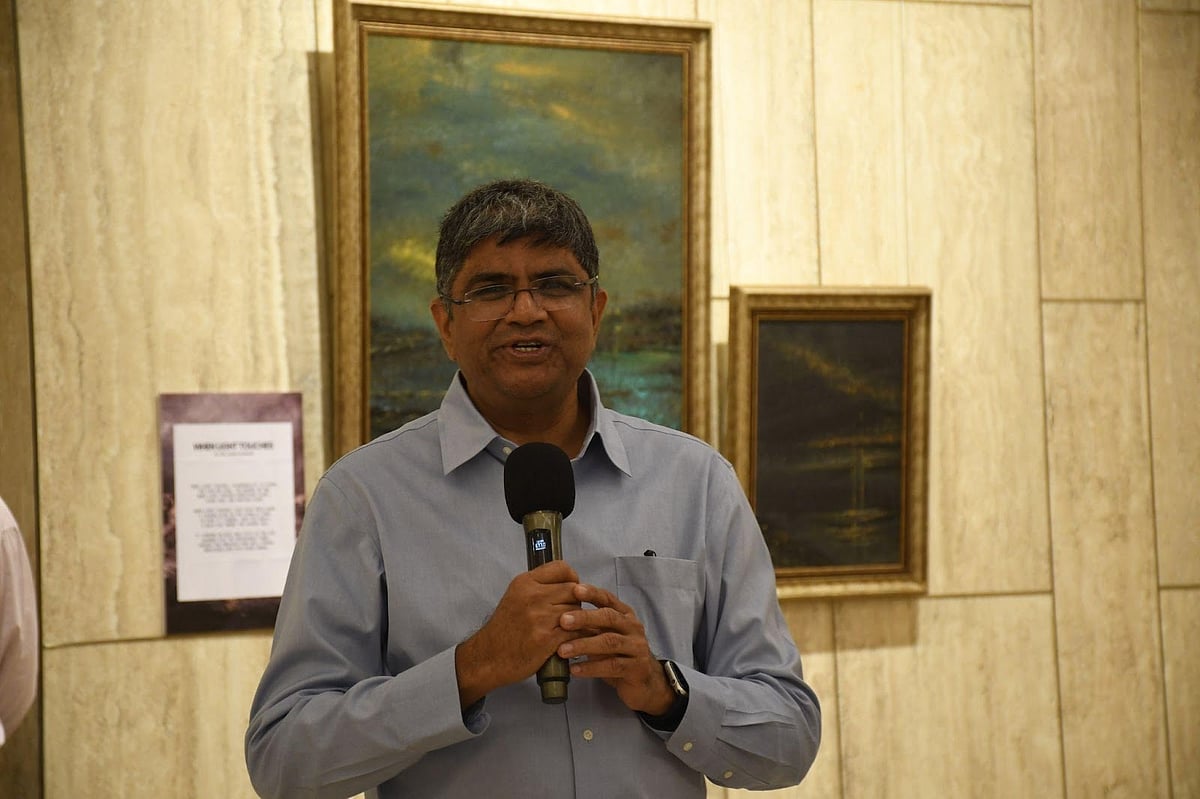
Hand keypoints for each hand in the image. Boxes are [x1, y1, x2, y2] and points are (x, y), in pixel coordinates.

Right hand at [455, 560, 580, 706]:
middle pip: (573, 590)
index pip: (561, 568)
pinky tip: (572, 640)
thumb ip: (538, 587)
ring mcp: (540, 617)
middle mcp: (533, 597)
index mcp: (525, 583)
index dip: (572, 578)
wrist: (488, 657)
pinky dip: (578, 636)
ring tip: (570, 628)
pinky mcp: (547, 638)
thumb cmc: (504, 630)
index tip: (571, 589)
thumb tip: (567, 582)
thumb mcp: (515, 597)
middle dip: (576, 602)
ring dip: (578, 621)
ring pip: (577, 611)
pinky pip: (576, 631)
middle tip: (571, 612)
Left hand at [555, 583, 674, 715]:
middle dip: (585, 618)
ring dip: (584, 645)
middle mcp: (633, 627)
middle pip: (609, 617)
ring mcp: (637, 647)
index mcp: (624, 614)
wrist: (644, 681)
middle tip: (563, 621)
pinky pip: (612, 666)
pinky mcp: (636, 668)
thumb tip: (557, 616)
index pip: (608, 599)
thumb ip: (589, 625)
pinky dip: (591, 668)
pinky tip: (575, 669)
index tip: (575, 590)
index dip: (592, 593)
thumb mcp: (605, 635)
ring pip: (609, 642)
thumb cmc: (618, 654)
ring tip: (562, 650)